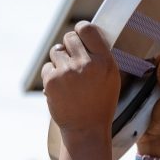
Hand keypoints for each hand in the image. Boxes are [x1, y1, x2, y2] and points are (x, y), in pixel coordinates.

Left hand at [40, 21, 119, 137]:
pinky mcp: (52, 81)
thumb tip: (85, 33)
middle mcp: (87, 64)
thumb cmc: (100, 103)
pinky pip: (47, 66)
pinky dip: (51, 75)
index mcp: (105, 62)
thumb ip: (101, 56)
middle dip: (69, 46)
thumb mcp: (111, 78)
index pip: (88, 29)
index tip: (79, 35)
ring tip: (68, 78)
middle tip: (73, 60)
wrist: (86, 130)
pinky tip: (61, 88)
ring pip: (57, 51)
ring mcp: (68, 72)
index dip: (81, 30)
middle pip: (70, 37)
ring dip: (59, 61)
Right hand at [137, 54, 159, 154]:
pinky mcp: (140, 100)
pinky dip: (133, 82)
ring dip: (140, 73)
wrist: (152, 142)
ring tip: (134, 66)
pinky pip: (137, 87)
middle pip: (157, 71)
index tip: (156, 54)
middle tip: (142, 61)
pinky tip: (128, 76)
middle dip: (150, 66)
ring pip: (145, 78)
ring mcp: (151, 95)